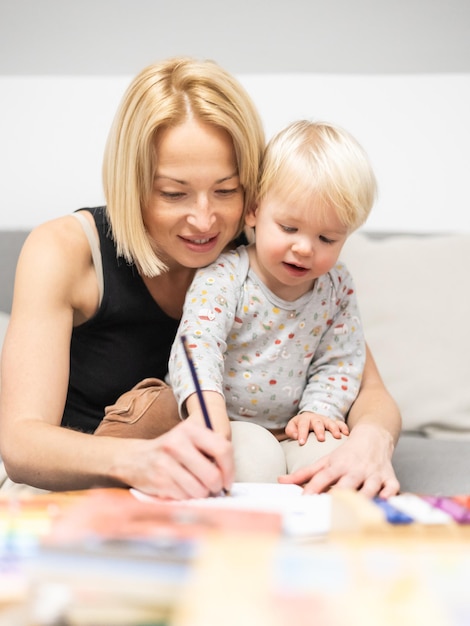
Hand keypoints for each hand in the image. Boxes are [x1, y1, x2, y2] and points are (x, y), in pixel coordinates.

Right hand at [122, 420, 233, 499]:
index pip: (222, 449)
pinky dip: (186, 497)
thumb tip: (229, 476)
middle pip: (212, 475)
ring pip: (200, 490)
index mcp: (190, 429)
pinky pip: (185, 498)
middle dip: (216, 486)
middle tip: (213, 487)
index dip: (230, 469)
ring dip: (201, 493)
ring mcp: (166, 463)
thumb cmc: (171, 452)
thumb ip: (210, 450)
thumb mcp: (190, 440)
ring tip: (194, 486)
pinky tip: (179, 488)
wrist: (135, 458)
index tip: (228, 481)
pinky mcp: (159, 481)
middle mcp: (177, 443)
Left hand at [278, 423, 398, 497]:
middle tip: (331, 508)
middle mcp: (355, 470)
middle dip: (340, 494)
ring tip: (357, 510)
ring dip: (364, 497)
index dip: (314, 487)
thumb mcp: (325, 461)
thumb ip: (304, 473)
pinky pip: (392, 488)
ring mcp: (373, 474)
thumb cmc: (346, 454)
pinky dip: (390, 495)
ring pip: (370, 487)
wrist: (373, 437)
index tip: (305, 499)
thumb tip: (280, 480)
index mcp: (338, 465)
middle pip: (347, 483)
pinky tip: (385, 502)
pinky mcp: (389, 478)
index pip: (324, 477)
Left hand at [285, 411, 348, 443]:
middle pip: (318, 423)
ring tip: (337, 437)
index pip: (303, 425)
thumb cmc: (299, 427)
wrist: (308, 419)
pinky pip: (340, 423)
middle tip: (321, 439)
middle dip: (320, 430)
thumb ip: (291, 431)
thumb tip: (296, 436)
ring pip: (331, 422)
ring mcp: (326, 420)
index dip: (302, 433)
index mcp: (304, 419)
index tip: (301, 442)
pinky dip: (344, 428)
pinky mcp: (334, 422)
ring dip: (334, 429)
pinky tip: (346, 434)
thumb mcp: (292, 427)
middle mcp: (316, 418)